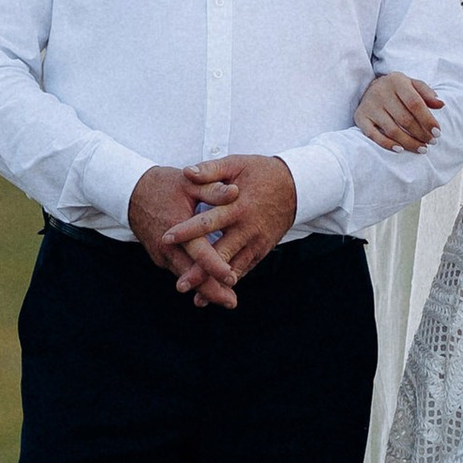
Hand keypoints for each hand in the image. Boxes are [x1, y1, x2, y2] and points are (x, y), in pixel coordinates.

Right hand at [128, 163, 231, 300]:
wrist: (130, 193)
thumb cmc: (163, 185)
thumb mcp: (189, 182)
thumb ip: (213, 190)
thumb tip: (236, 192)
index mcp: (177, 227)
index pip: (198, 252)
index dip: (215, 267)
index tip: (232, 279)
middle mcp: (167, 247)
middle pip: (191, 276)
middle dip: (212, 291)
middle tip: (232, 303)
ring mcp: (162, 255)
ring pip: (185, 277)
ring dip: (204, 290)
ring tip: (226, 299)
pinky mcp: (160, 258)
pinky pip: (180, 271)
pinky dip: (194, 280)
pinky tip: (211, 286)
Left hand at [164, 152, 299, 299]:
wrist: (296, 187)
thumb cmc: (261, 172)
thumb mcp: (237, 164)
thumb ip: (211, 169)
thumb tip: (187, 172)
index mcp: (238, 207)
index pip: (208, 222)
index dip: (187, 231)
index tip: (166, 239)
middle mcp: (247, 229)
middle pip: (221, 254)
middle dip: (201, 271)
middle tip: (181, 285)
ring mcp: (256, 242)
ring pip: (234, 268)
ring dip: (215, 283)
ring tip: (197, 298)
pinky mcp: (262, 250)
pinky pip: (245, 269)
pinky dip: (230, 282)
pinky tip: (216, 292)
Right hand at [355, 70, 443, 152]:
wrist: (370, 87)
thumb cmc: (398, 89)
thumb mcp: (413, 85)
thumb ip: (427, 93)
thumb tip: (441, 104)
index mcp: (397, 81)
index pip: (415, 103)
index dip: (427, 120)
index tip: (437, 132)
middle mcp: (381, 92)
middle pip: (404, 119)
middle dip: (420, 133)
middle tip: (431, 142)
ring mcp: (370, 105)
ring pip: (392, 130)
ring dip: (408, 142)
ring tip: (422, 148)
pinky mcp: (361, 117)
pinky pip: (374, 135)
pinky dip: (387, 144)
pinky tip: (400, 149)